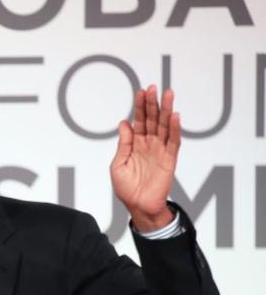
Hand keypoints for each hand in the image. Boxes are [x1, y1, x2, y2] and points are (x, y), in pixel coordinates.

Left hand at [110, 85, 180, 231]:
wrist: (138, 206)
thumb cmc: (126, 188)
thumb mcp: (118, 164)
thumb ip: (123, 144)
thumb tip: (124, 123)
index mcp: (135, 144)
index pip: (138, 120)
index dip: (139, 106)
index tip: (140, 91)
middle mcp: (149, 144)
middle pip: (152, 119)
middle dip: (152, 103)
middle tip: (153, 87)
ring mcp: (160, 150)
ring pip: (165, 126)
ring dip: (166, 110)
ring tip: (168, 94)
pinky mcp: (170, 159)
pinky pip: (173, 141)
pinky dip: (175, 128)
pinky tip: (175, 116)